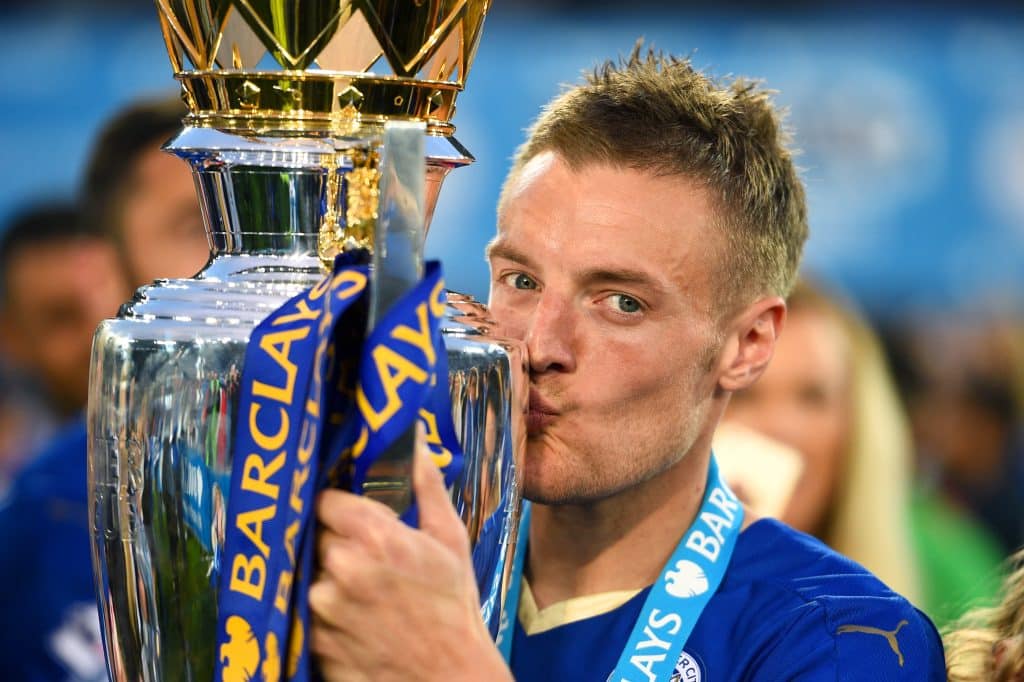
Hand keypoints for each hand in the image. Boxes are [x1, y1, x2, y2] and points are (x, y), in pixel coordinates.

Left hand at [309, 427, 512, 680]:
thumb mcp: (451, 540)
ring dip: (332, 577)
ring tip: (366, 593)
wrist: (448, 678)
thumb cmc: (454, 608)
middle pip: (317, 536)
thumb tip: (415, 443)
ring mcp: (323, 608)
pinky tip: (358, 618)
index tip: (352, 513)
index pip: (326, 500)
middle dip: (338, 541)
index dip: (340, 506)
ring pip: (313, 574)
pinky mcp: (314, 641)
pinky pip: (309, 611)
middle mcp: (342, 568)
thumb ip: (427, 487)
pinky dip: (327, 611)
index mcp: (375, 537)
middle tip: (368, 557)